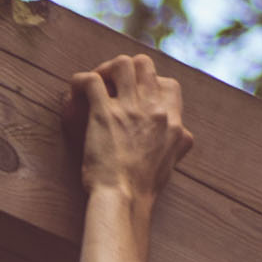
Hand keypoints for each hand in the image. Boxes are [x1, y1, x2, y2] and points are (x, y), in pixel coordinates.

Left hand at [69, 52, 189, 201]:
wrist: (125, 198)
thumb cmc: (144, 186)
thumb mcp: (173, 162)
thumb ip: (179, 143)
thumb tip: (185, 135)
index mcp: (173, 120)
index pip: (168, 84)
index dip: (151, 83)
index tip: (136, 95)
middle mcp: (154, 109)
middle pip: (145, 64)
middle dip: (126, 69)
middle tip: (112, 85)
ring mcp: (129, 109)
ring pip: (121, 64)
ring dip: (105, 70)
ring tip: (96, 84)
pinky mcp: (103, 114)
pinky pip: (91, 81)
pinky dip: (80, 81)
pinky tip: (76, 89)